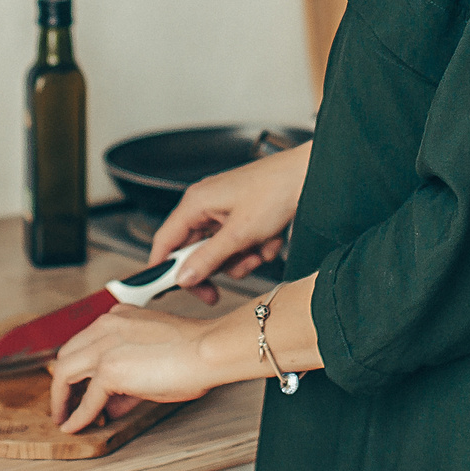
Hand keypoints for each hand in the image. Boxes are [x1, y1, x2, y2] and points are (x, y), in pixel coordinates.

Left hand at [49, 305, 220, 433]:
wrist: (207, 351)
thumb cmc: (192, 353)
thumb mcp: (151, 362)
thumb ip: (126, 382)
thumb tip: (109, 405)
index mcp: (118, 317)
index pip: (84, 342)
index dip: (78, 368)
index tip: (77, 385)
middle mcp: (106, 325)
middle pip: (67, 355)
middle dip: (62, 381)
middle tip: (64, 402)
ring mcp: (105, 346)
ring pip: (65, 371)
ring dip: (60, 398)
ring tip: (62, 416)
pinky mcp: (109, 369)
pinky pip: (87, 398)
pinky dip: (77, 415)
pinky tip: (74, 426)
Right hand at [151, 141, 310, 300]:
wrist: (310, 177)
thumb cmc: (275, 189)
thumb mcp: (239, 233)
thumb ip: (208, 258)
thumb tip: (183, 277)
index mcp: (196, 202)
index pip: (165, 241)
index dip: (160, 269)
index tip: (159, 292)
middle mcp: (206, 206)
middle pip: (193, 252)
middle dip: (213, 269)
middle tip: (214, 294)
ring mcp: (225, 212)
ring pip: (219, 254)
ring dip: (239, 260)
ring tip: (257, 251)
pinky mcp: (243, 218)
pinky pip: (239, 246)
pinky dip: (254, 250)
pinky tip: (269, 241)